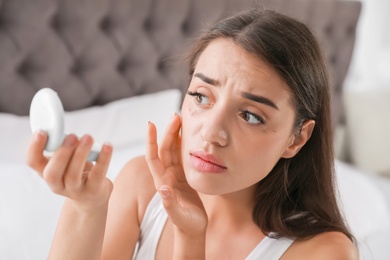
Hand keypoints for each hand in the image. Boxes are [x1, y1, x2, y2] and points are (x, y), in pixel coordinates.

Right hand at [26, 131, 113, 209]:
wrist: (92, 198)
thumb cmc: (76, 173)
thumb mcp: (65, 161)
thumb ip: (63, 148)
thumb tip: (66, 131)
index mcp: (46, 172)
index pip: (33, 162)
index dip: (34, 148)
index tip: (42, 132)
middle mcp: (57, 184)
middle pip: (52, 173)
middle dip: (61, 154)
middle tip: (72, 136)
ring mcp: (75, 190)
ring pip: (73, 175)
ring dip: (81, 154)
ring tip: (88, 138)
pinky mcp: (93, 190)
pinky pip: (98, 174)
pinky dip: (103, 159)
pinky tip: (107, 146)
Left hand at [146, 114, 207, 236]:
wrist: (192, 229)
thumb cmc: (186, 224)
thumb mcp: (178, 216)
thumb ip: (170, 204)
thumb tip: (163, 189)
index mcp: (162, 182)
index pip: (153, 157)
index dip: (151, 141)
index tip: (151, 124)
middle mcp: (166, 176)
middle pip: (164, 150)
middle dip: (168, 132)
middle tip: (176, 116)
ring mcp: (175, 176)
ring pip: (173, 151)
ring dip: (175, 135)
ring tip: (180, 120)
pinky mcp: (184, 177)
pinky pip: (182, 157)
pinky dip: (183, 145)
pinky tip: (187, 136)